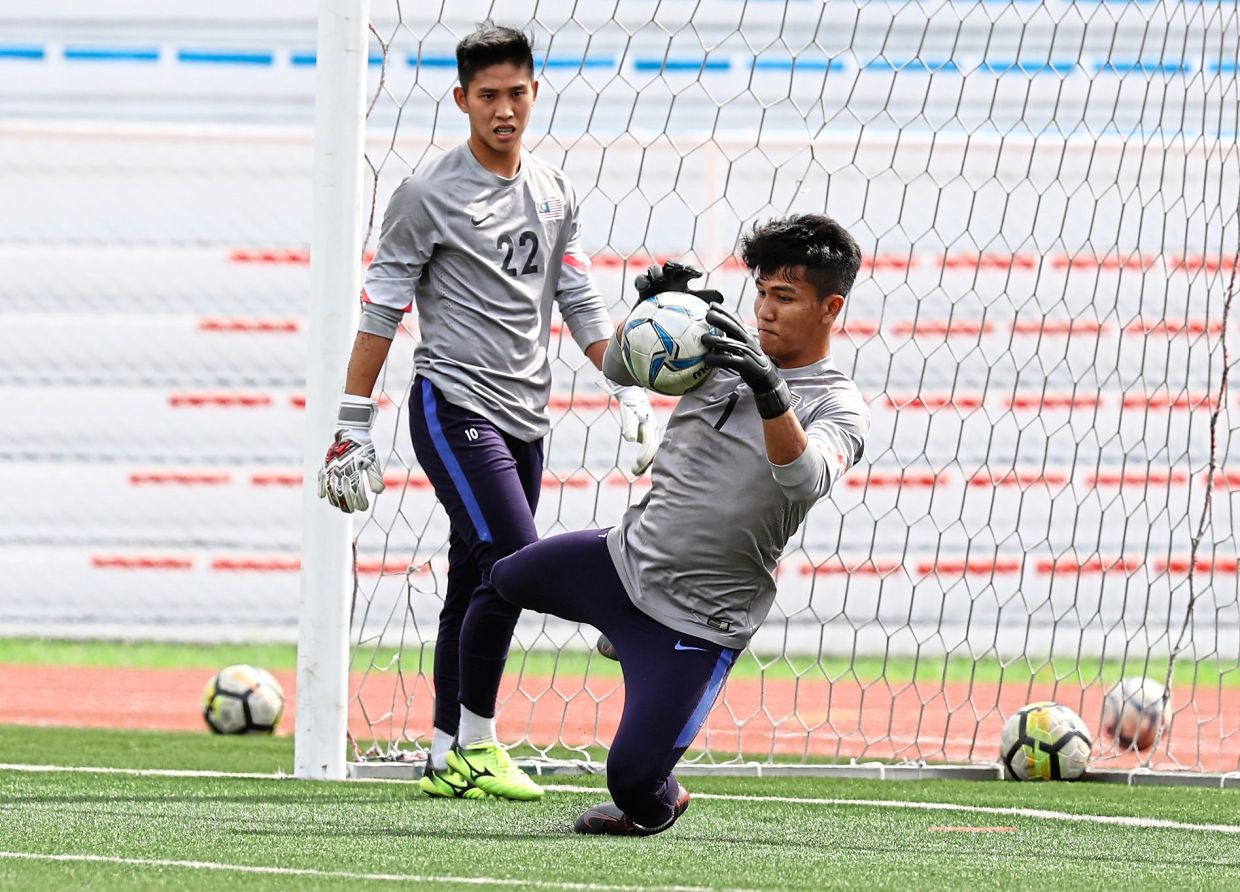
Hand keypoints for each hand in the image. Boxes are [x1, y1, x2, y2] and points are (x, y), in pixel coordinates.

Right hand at [317, 396, 385, 512]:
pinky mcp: (325, 464)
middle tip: (352, 511)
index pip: (357, 491)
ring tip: (340, 506)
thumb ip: (375, 477)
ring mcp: (331, 468)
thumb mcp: (373, 461)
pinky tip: (322, 496)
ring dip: (334, 500)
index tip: (364, 508)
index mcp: (354, 469)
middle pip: (342, 493)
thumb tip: (378, 492)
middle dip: (347, 505)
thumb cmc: (365, 448)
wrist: (351, 432)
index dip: (360, 502)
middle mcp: (341, 470)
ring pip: (330, 489)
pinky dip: (320, 488)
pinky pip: (320, 478)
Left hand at [612, 384, 662, 474]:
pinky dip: (645, 459)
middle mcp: (654, 432)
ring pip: (652, 452)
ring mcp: (652, 434)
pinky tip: (638, 468)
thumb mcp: (628, 412)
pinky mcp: (649, 436)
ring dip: (645, 463)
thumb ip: (629, 426)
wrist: (634, 396)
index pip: (649, 446)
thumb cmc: (630, 404)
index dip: (644, 457)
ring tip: (636, 473)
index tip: (636, 466)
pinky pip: (649, 450)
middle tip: (635, 473)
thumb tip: (631, 439)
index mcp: (650, 427)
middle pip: (652, 451)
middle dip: (645, 464)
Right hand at [633, 260, 723, 307]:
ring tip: (660, 278)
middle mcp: (667, 277)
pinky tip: (645, 285)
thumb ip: (703, 301)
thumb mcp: (690, 308)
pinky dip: (642, 280)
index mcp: (680, 280)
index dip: (692, 270)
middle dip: (675, 264)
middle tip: (680, 268)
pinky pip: (640, 280)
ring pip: (653, 269)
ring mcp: (653, 281)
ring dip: (656, 271)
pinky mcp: (641, 287)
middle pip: (671, 265)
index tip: (699, 276)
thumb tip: (722, 297)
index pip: (687, 271)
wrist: (653, 325)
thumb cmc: (675, 314)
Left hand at [701, 304, 791, 419]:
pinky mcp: (745, 364)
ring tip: (703, 339)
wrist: (766, 378)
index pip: (734, 320)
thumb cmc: (751, 362)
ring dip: (715, 340)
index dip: (724, 311)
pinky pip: (728, 360)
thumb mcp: (744, 347)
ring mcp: (746, 352)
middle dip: (720, 319)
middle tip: (707, 314)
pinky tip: (707, 359)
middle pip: (732, 327)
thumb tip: (715, 334)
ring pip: (729, 344)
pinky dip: (717, 359)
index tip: (712, 305)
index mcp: (746, 336)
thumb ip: (733, 339)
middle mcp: (746, 341)